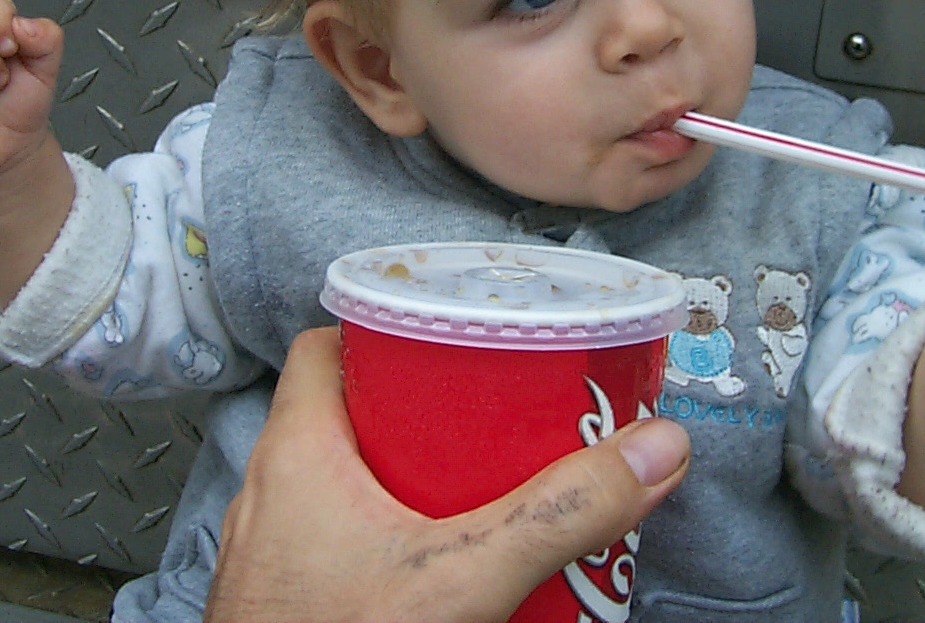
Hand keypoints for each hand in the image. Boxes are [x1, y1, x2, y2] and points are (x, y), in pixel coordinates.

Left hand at [205, 328, 689, 622]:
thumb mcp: (462, 578)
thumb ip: (560, 515)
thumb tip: (652, 451)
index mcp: (296, 450)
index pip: (326, 346)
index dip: (389, 329)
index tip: (453, 336)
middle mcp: (271, 492)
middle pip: (353, 415)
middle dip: (431, 415)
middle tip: (497, 421)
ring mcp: (274, 551)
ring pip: (348, 483)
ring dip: (416, 482)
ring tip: (488, 491)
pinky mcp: (287, 598)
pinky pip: (341, 541)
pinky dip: (394, 540)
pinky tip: (448, 571)